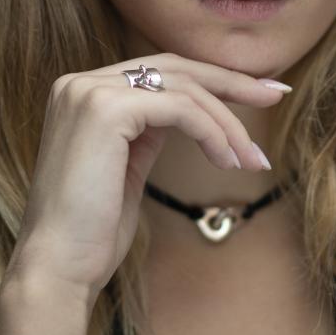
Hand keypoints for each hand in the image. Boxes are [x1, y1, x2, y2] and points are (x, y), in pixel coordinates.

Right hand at [3, 53, 289, 300]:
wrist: (59, 267)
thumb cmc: (94, 231)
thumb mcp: (127, 167)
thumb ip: (149, 131)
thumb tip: (193, 114)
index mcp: (83, 92)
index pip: (160, 71)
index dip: (212, 80)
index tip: (257, 92)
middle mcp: (80, 82)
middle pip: (175, 67)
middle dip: (231, 82)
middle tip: (276, 94)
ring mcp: (89, 91)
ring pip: (184, 88)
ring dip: (228, 124)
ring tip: (253, 160)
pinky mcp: (106, 109)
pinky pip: (181, 108)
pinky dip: (213, 132)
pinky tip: (228, 161)